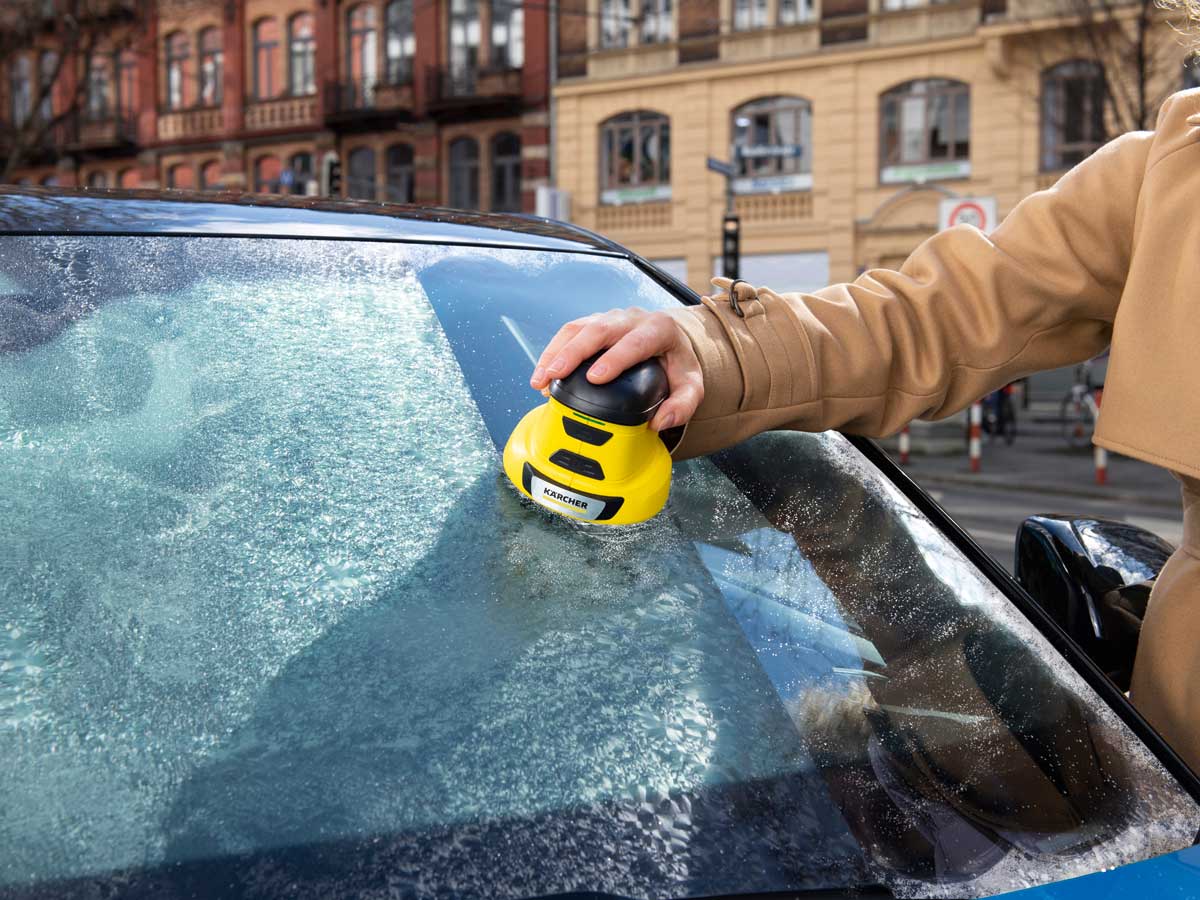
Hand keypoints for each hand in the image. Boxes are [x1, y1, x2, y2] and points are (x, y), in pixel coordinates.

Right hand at [529, 307, 703, 430]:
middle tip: (555, 376)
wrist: (671, 343)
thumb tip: (659, 423)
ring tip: (540, 380)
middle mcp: (632, 318)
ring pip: (579, 328)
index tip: (596, 378)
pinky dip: (553, 352)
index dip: (615, 358)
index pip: (635, 342)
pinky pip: (570, 332)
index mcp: (660, 329)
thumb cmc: (678, 365)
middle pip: (599, 330)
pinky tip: (543, 375)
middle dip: (574, 353)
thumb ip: (682, 406)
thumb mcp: (691, 386)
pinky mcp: (594, 322)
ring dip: (555, 352)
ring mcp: (610, 318)